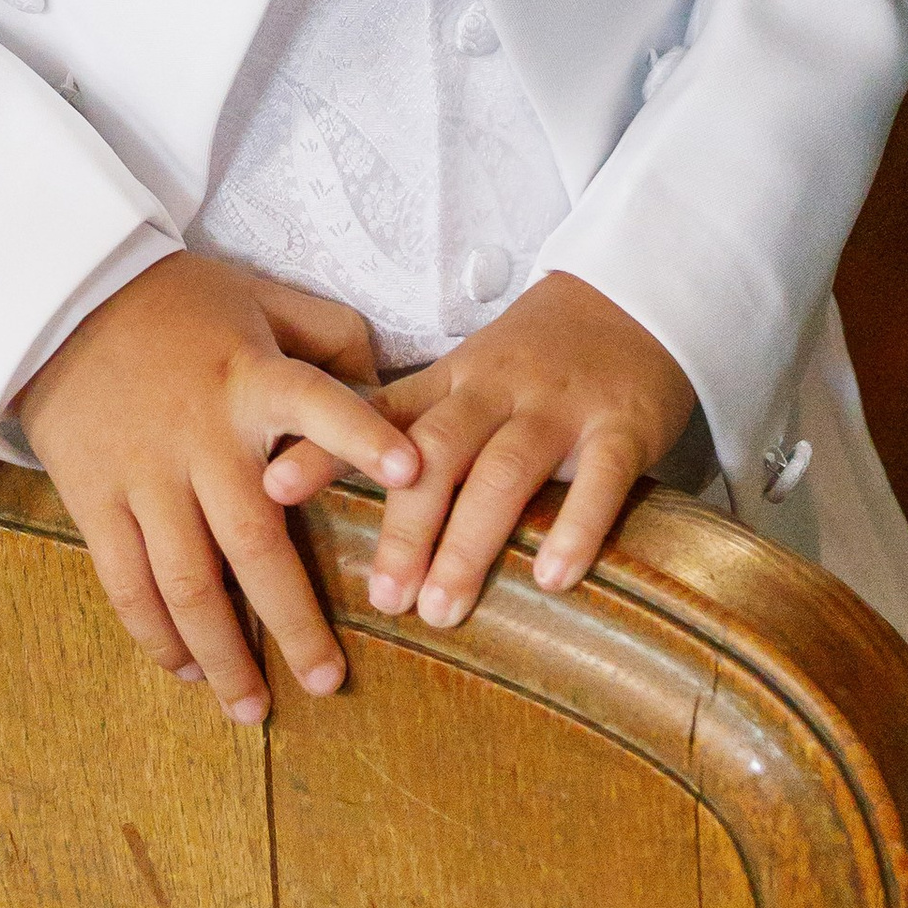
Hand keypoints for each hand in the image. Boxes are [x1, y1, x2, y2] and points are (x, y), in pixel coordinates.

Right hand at [15, 254, 417, 723]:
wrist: (59, 301)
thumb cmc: (177, 302)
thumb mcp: (260, 296)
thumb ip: (329, 334)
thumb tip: (388, 381)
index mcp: (252, 380)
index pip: (318, 403)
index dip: (363, 435)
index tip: (413, 471)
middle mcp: (203, 436)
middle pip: (255, 543)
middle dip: (294, 621)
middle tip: (327, 681)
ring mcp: (143, 475)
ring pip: (188, 584)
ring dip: (222, 654)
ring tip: (253, 708)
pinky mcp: (94, 499)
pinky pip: (127, 583)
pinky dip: (156, 635)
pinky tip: (184, 668)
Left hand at [267, 271, 694, 630]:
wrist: (634, 300)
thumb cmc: (536, 357)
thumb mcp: (465, 377)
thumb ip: (408, 426)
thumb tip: (318, 486)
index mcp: (452, 381)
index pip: (378, 416)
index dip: (326, 453)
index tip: (272, 492)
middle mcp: (497, 390)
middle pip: (439, 453)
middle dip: (407, 527)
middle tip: (385, 599)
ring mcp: (560, 406)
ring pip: (506, 469)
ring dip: (471, 541)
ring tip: (443, 606)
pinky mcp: (622, 425)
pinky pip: (599, 477)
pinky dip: (576, 526)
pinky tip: (551, 579)